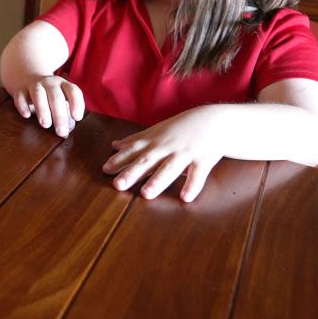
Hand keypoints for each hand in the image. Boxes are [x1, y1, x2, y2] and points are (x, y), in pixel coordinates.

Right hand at [10, 74, 83, 137]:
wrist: (27, 77)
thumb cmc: (48, 95)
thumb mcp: (60, 99)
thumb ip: (65, 114)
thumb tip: (65, 134)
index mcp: (63, 85)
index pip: (73, 91)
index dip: (76, 104)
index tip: (77, 118)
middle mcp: (49, 83)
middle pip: (56, 96)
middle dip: (59, 115)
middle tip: (61, 131)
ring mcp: (34, 85)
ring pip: (38, 94)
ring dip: (43, 110)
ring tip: (45, 124)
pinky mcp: (20, 90)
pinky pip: (20, 96)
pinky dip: (23, 106)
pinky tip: (26, 115)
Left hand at [102, 108, 224, 201]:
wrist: (212, 121)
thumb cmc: (181, 128)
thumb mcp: (156, 131)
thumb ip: (135, 140)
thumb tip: (114, 145)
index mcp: (154, 142)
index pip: (133, 151)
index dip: (119, 160)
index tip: (105, 170)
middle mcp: (167, 147)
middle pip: (147, 161)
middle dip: (132, 172)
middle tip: (118, 185)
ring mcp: (185, 153)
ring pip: (169, 168)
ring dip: (158, 180)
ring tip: (146, 194)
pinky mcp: (202, 159)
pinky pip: (197, 174)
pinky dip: (192, 185)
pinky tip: (185, 197)